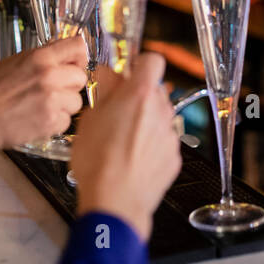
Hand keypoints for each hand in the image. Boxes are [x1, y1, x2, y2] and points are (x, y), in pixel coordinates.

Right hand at [0, 36, 87, 155]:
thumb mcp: (14, 62)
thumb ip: (42, 58)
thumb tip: (62, 55)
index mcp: (40, 57)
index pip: (78, 46)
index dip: (79, 56)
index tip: (75, 63)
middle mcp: (49, 76)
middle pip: (81, 77)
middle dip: (70, 85)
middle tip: (52, 90)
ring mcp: (52, 100)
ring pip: (76, 101)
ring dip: (64, 105)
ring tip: (41, 106)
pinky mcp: (51, 122)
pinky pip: (67, 121)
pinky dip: (55, 123)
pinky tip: (37, 118)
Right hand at [70, 53, 181, 241]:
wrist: (115, 202)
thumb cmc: (98, 162)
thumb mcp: (89, 118)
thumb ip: (105, 91)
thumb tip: (109, 75)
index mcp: (140, 95)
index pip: (152, 60)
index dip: (139, 64)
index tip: (128, 73)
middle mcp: (161, 111)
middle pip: (155, 90)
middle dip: (138, 96)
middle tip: (116, 110)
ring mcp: (170, 135)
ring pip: (159, 117)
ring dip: (144, 121)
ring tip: (121, 140)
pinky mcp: (174, 157)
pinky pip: (163, 141)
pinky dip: (150, 145)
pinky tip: (131, 159)